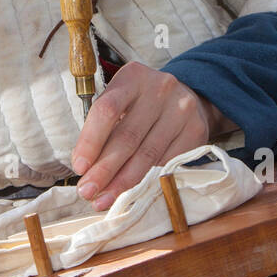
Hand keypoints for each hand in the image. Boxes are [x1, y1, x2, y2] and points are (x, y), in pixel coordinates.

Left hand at [70, 64, 236, 211]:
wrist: (186, 97)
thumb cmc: (142, 103)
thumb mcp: (121, 101)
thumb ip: (102, 127)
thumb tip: (84, 168)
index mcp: (133, 77)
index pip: (106, 110)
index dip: (90, 141)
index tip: (79, 167)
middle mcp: (159, 88)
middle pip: (127, 137)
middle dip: (104, 170)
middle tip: (88, 192)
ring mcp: (181, 109)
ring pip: (148, 155)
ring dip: (123, 182)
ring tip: (105, 199)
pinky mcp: (196, 129)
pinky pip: (168, 162)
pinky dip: (148, 180)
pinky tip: (132, 193)